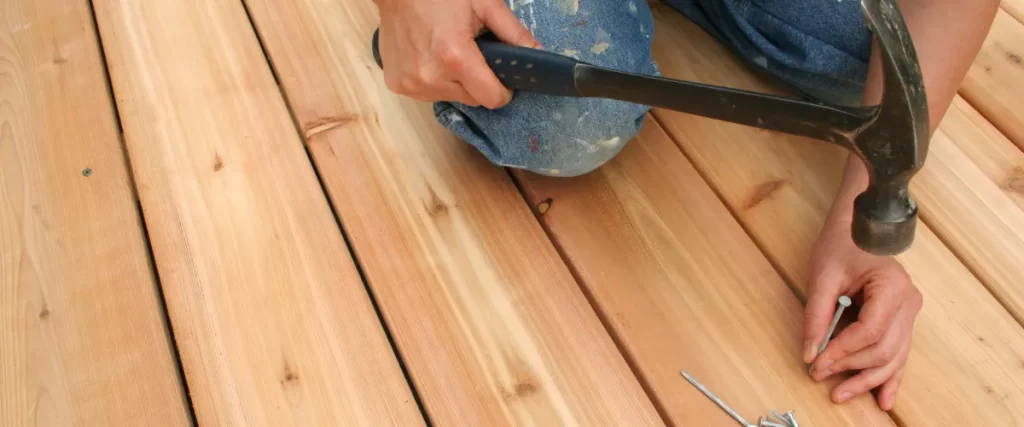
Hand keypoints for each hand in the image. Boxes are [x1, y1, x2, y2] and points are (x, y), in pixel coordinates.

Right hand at [375, 0, 540, 107]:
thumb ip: (514, 34)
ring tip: (447, 52)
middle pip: (473, 99)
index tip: (500, 75)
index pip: (492, 98)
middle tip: (471, 54)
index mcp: (455, 58)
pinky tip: (430, 57)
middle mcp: (431, 77)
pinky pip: (429, 94)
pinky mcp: (398, 85)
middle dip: (478, 82)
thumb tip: (539, 55)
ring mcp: (411, 84)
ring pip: (451, 98)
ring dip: (456, 82)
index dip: (502, 88)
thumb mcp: (485, 5)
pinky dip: (435, 81)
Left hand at [802, 218, 922, 410]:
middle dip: (852, 368)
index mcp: (892, 287)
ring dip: (868, 379)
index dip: (843, 352)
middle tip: (820, 376)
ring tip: (842, 394)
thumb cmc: (842, 245)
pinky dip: (890, 377)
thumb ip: (817, 316)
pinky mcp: (903, 320)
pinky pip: (899, 353)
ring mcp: (909, 313)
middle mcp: (909, 302)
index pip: (870, 331)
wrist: (860, 228)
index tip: (817, 363)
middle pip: (884, 349)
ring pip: (894, 357)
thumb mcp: (822, 277)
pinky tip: (883, 399)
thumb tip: (811, 353)